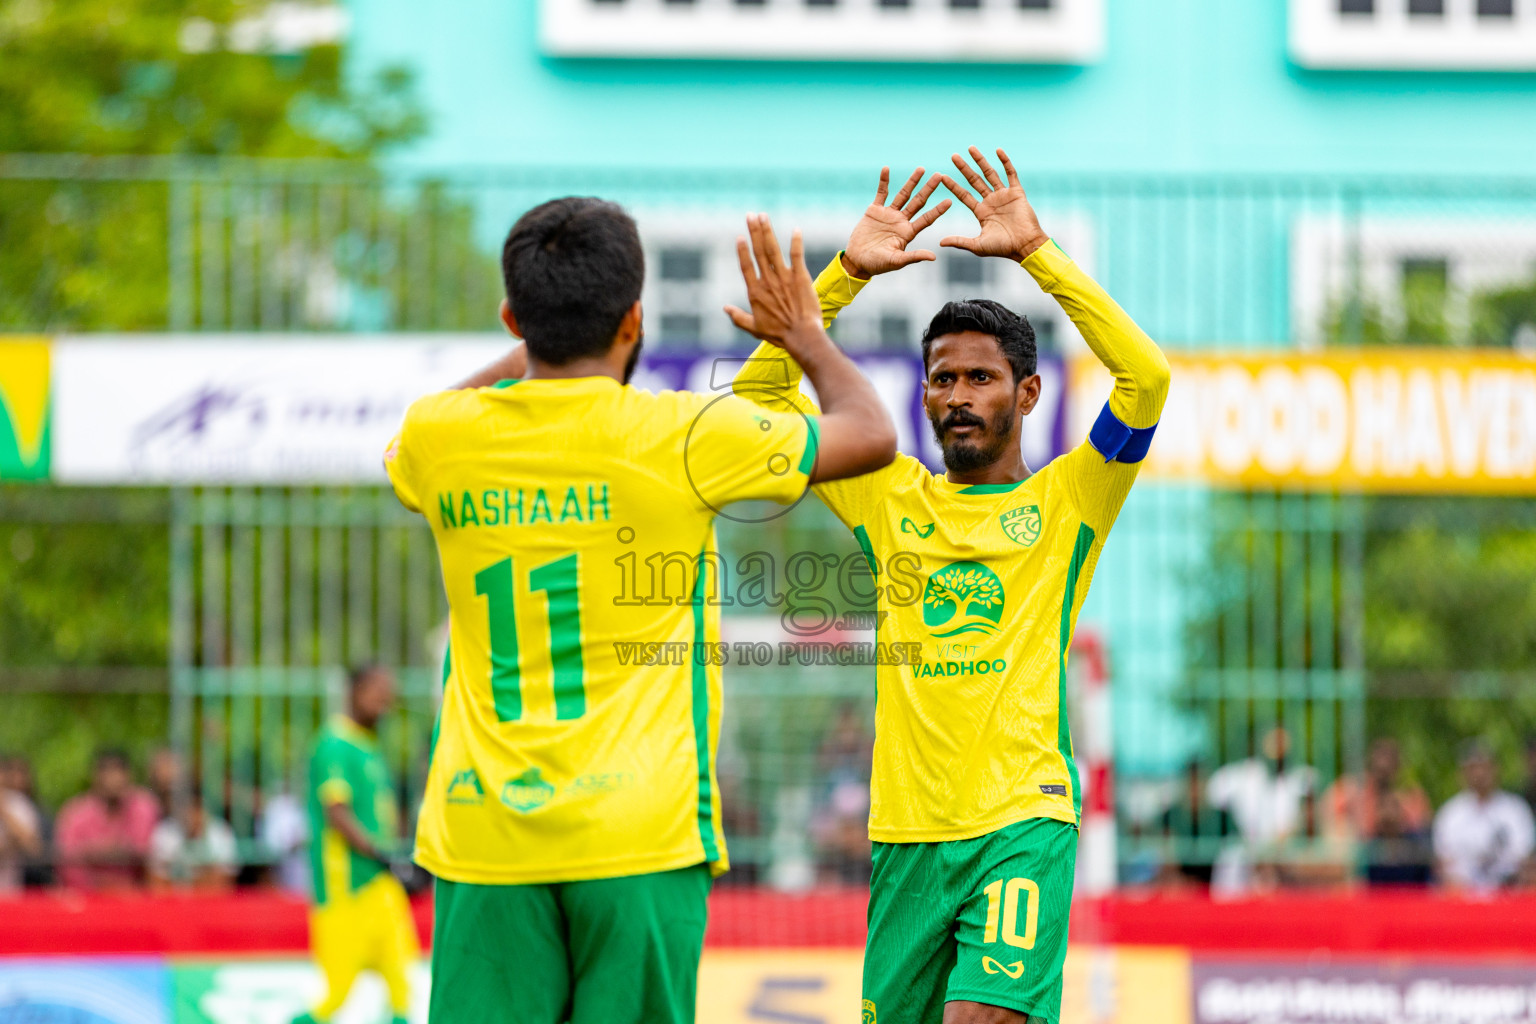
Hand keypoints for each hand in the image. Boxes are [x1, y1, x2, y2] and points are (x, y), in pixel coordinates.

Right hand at [724, 214, 823, 348]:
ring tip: (763, 216)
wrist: (802, 336)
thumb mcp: (754, 328)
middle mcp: (768, 281)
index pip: (746, 266)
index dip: (742, 250)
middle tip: (750, 215)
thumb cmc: (779, 334)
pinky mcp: (800, 277)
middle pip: (758, 251)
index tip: (739, 236)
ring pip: (773, 249)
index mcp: (755, 292)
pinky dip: (796, 242)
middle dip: (754, 231)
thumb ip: (738, 317)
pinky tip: (796, 229)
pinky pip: (797, 256)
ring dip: (768, 231)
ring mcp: (784, 277)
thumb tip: (724, 308)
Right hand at [842, 167, 950, 277]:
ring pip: (903, 194)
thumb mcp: (896, 261)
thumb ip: (914, 257)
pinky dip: (884, 181)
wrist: (857, 261)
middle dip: (928, 189)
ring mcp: (889, 214)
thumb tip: (934, 256)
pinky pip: (881, 193)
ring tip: (922, 169)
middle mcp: (901, 221)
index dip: (938, 210)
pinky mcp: (875, 210)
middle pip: (918, 202)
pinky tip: (886, 169)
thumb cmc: (877, 264)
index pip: (927, 219)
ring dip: (912, 181)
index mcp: (908, 233)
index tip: (950, 201)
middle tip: (940, 176)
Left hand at [939, 146, 1048, 262]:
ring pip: (990, 174)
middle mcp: (991, 201)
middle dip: (964, 168)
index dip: (953, 186)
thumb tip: (940, 243)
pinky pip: (1011, 173)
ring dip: (980, 160)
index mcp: (981, 212)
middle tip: (953, 156)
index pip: (963, 195)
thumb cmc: (1003, 248)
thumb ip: (960, 242)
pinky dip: (1005, 161)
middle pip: (974, 180)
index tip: (942, 176)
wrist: (1026, 246)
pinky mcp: (1017, 192)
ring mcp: (1004, 195)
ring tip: (970, 148)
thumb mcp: (978, 245)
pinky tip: (998, 150)